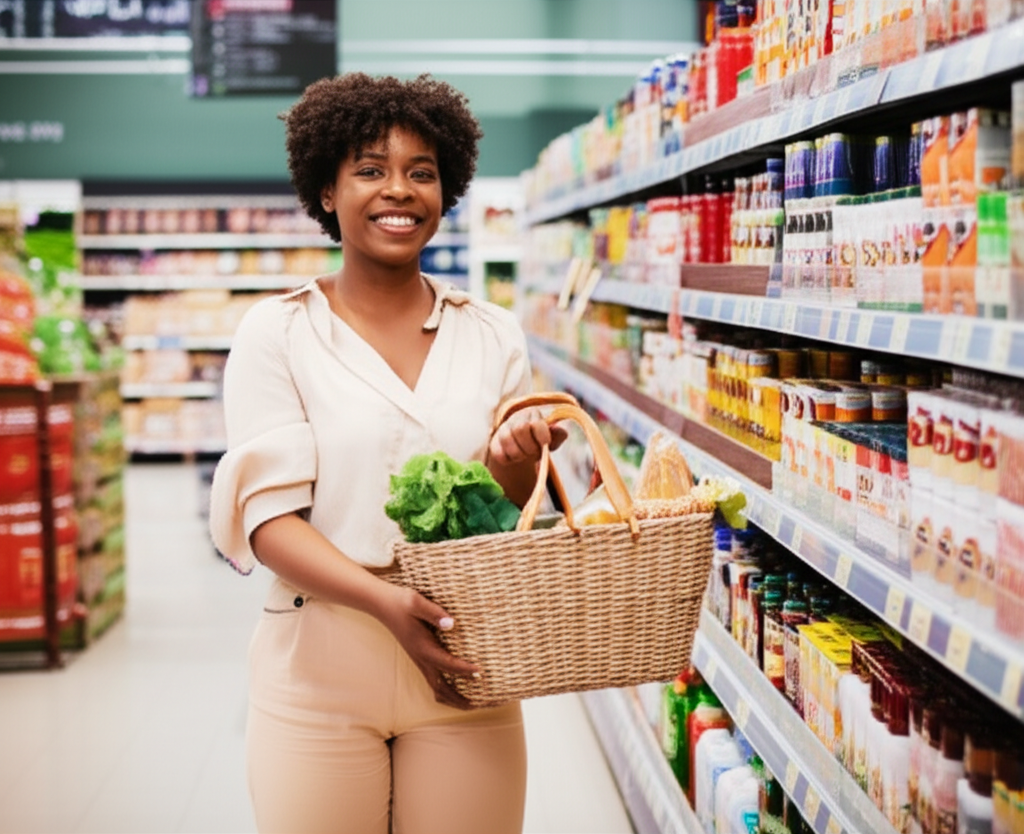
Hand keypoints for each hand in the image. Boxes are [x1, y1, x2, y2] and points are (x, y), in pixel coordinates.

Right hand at [380, 584, 479, 709]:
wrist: (380, 604)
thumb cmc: (400, 601)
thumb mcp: (416, 602)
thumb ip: (434, 613)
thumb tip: (451, 624)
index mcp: (423, 647)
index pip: (448, 664)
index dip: (464, 670)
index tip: (480, 672)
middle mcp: (421, 658)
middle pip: (440, 688)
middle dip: (457, 699)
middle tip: (476, 705)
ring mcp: (419, 659)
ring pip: (435, 686)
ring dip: (451, 698)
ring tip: (468, 703)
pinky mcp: (419, 656)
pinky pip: (432, 679)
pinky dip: (444, 689)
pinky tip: (454, 687)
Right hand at [488, 417, 567, 467]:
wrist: (523, 447)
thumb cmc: (540, 440)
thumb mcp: (553, 438)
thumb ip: (558, 435)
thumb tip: (561, 432)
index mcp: (532, 414)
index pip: (535, 422)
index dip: (541, 435)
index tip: (545, 444)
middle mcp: (515, 418)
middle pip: (520, 429)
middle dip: (529, 446)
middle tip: (533, 453)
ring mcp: (503, 430)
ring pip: (507, 440)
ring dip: (519, 454)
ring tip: (524, 456)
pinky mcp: (494, 443)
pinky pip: (498, 453)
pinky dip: (508, 460)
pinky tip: (514, 458)